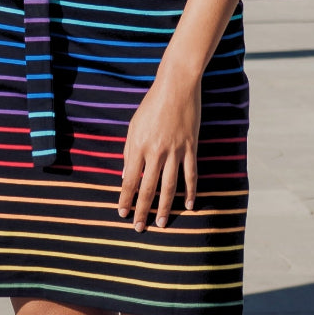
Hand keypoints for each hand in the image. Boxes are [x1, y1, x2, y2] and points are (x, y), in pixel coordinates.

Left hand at [118, 67, 200, 231]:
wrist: (176, 86)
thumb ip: (129, 152)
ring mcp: (176, 150)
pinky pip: (191, 174)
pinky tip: (189, 205)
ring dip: (165, 207)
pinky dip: (190, 191)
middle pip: (148, 188)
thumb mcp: (133, 126)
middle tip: (139, 228)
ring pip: (170, 186)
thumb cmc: (151, 105)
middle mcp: (156, 151)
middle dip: (143, 210)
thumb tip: (127, 177)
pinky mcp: (191, 147)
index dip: (125, 199)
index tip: (122, 214)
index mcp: (138, 146)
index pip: (129, 180)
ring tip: (161, 223)